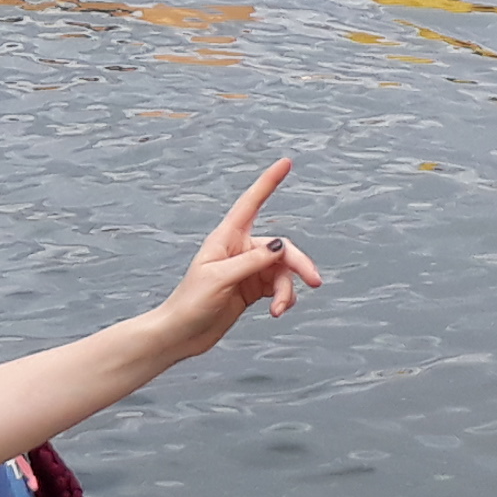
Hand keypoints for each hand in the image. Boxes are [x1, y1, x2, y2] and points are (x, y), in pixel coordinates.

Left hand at [149, 160, 323, 360]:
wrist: (181, 334)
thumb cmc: (191, 303)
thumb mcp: (220, 279)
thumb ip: (252, 261)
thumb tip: (282, 245)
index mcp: (225, 238)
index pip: (251, 203)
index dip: (268, 182)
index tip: (285, 162)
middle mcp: (239, 249)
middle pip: (281, 248)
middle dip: (298, 264)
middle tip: (315, 281)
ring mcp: (248, 270)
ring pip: (283, 271)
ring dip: (288, 289)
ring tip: (281, 309)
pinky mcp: (253, 289)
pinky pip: (279, 287)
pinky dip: (283, 298)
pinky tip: (277, 312)